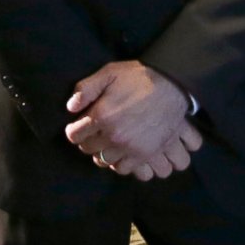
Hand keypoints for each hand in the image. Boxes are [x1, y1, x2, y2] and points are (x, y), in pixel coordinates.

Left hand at [65, 62, 201, 179]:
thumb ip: (86, 88)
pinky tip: (126, 153)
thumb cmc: (139, 77)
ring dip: (106, 155)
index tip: (80, 126)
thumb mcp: (109, 73)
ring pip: (107, 163)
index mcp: (102, 116)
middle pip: (89, 150)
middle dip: (89, 141)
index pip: (74, 135)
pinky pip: (128, 170)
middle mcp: (115, 136)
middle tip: (96, 133)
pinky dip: (125, 164)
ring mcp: (132, 148)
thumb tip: (71, 107)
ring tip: (111, 145)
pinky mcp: (148, 155)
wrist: (173, 85)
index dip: (75, 129)